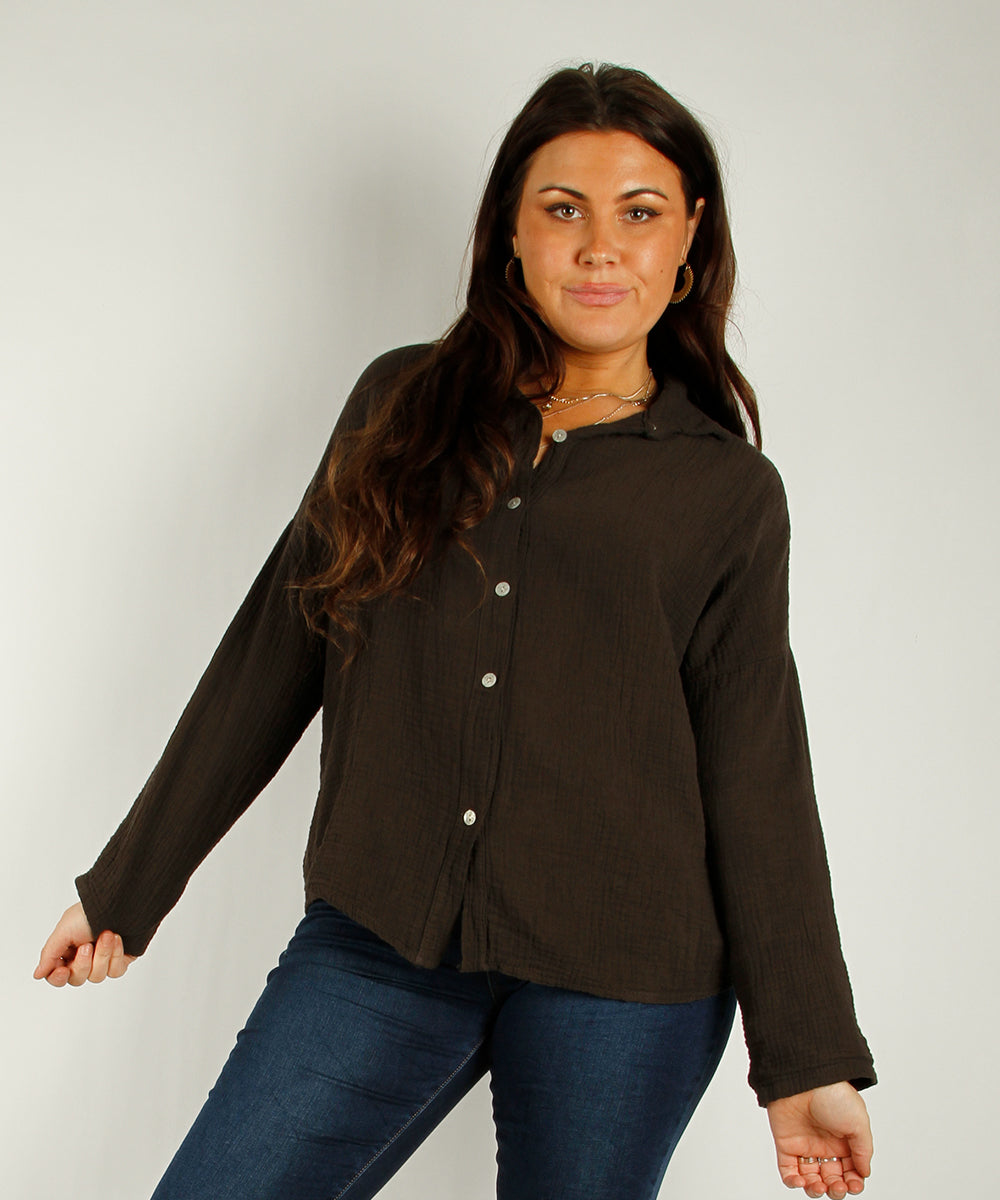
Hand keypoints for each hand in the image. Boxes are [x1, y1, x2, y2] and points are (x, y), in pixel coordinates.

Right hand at [34, 901, 135, 986]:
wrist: (121, 902)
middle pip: (77, 979)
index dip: (58, 978)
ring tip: (107, 935)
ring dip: (102, 954)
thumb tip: (38, 974)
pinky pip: (116, 971)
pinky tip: (117, 939)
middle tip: (87, 945)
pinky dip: (116, 955)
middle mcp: (84, 957)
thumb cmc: (91, 912)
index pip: (57, 976)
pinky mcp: (120, 960)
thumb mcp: (64, 930)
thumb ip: (49, 954)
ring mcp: (102, 960)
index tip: (63, 970)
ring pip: (97, 976)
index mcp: (67, 950)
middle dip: (83, 963)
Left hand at [767, 1081, 872, 1197]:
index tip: (854, 1184)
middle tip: (837, 1187)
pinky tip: (801, 1181)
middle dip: (836, 1190)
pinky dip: (792, 1182)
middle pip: (831, 1179)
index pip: (850, 1171)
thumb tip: (864, 1173)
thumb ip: (863, 1150)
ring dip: (815, 1190)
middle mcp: (825, 1145)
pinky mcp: (785, 1143)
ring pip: (810, 1178)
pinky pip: (787, 1170)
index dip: (853, 1183)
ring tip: (819, 1186)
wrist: (804, 1078)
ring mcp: (804, 1145)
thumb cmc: (833, 1094)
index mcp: (844, 1141)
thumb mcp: (859, 1122)